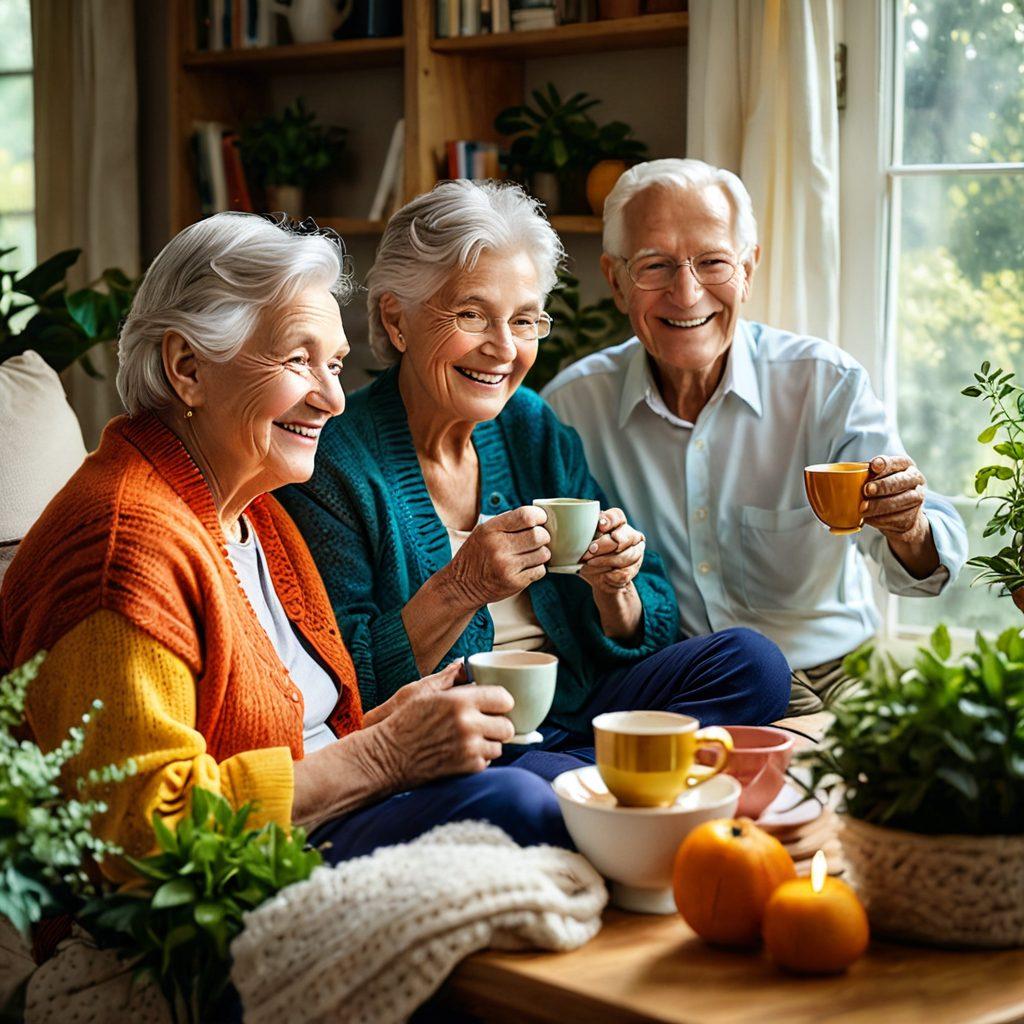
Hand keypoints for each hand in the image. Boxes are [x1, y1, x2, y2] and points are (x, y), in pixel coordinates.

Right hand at [362, 661, 515, 788]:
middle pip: (507, 726)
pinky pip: (487, 762)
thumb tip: (465, 665)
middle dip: (498, 725)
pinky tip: (463, 752)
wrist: (386, 756)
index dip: (501, 701)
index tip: (495, 704)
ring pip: (499, 747)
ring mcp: (468, 749)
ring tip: (472, 738)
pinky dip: (479, 758)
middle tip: (486, 723)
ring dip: (489, 743)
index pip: (504, 698)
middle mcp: (468, 725)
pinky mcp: (465, 768)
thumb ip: (450, 678)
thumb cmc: (402, 721)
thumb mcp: (423, 692)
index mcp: (459, 701)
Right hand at [443, 505, 550, 607]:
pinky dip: (537, 568)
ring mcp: (507, 566)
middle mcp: (498, 547)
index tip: (540, 520)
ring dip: (541, 553)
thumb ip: (508, 522)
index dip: (539, 516)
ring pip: (543, 553)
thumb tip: (538, 516)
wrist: (461, 585)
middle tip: (537, 539)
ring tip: (530, 554)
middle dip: (543, 536)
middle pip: (539, 535)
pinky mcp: (514, 582)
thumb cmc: (477, 555)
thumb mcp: (484, 531)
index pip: (526, 516)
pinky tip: (526, 567)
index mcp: (491, 530)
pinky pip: (540, 570)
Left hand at [579, 507, 644, 593]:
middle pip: (622, 537)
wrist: (601, 579)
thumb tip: (563, 530)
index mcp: (617, 524)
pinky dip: (611, 575)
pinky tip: (602, 576)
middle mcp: (630, 535)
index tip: (600, 527)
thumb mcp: (583, 545)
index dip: (610, 520)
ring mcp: (636, 551)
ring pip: (626, 556)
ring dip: (605, 561)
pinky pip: (625, 572)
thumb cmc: (590, 556)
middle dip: (605, 545)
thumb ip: (580, 536)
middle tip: (590, 551)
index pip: (617, 516)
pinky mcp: (635, 568)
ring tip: (589, 564)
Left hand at [861, 455, 927, 541]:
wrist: (900, 517)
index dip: (885, 464)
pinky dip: (882, 519)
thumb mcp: (875, 480)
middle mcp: (914, 479)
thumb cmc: (882, 492)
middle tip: (866, 490)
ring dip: (880, 505)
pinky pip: (899, 518)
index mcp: (905, 465)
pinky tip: (870, 519)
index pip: (897, 461)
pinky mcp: (914, 516)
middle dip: (883, 485)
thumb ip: (866, 477)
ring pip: (902, 500)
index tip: (873, 467)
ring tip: (863, 509)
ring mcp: (917, 497)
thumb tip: (846, 480)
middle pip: (901, 481)